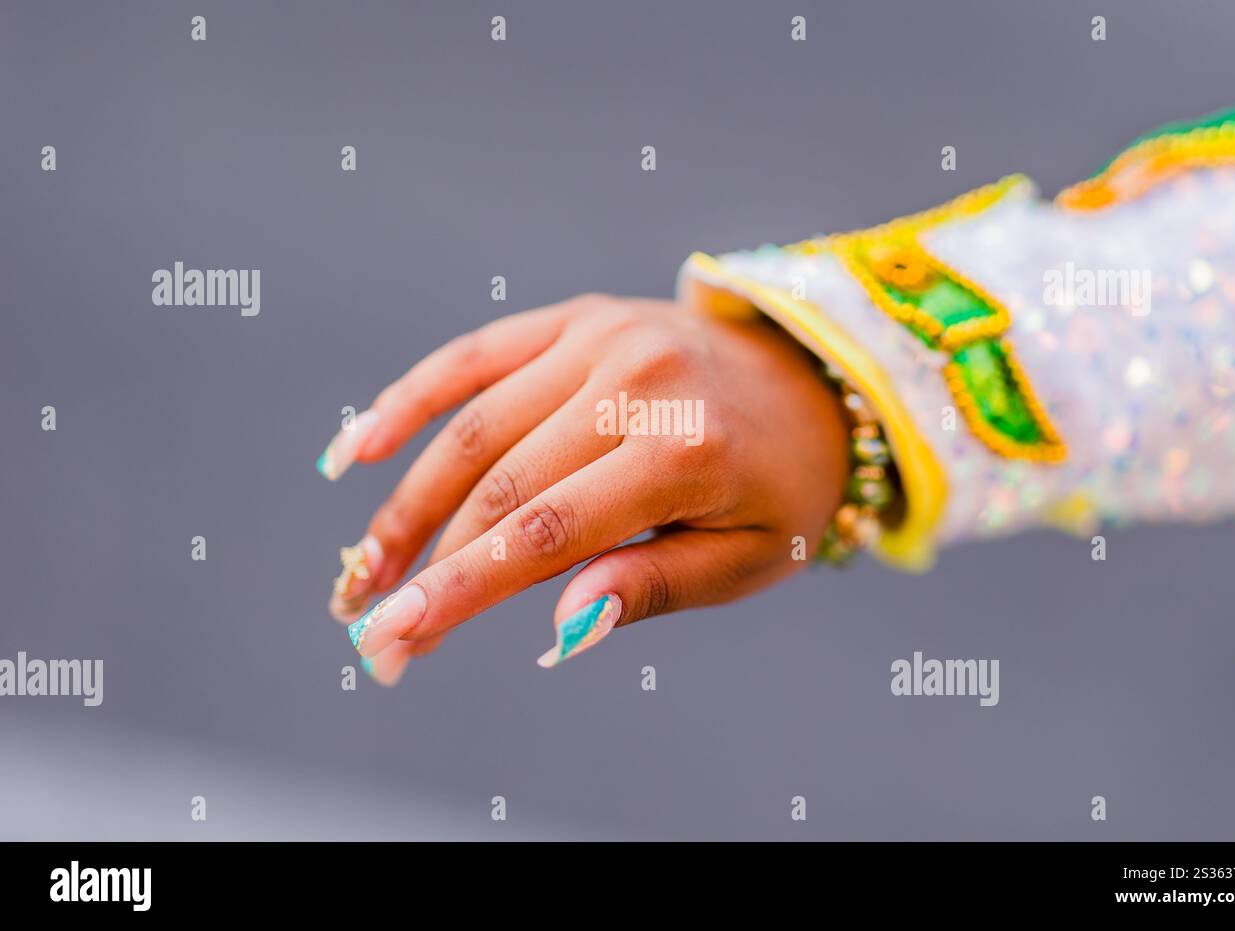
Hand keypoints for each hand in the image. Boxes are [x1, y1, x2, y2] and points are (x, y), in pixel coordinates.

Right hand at [319, 294, 849, 683]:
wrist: (815, 382)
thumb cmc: (782, 489)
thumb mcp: (746, 560)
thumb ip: (651, 589)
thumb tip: (561, 629)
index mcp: (685, 450)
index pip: (546, 532)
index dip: (461, 590)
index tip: (392, 641)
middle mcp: (635, 380)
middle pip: (499, 482)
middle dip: (425, 562)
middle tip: (371, 626)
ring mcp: (600, 337)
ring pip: (474, 426)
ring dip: (407, 502)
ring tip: (363, 568)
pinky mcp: (577, 318)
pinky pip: (476, 355)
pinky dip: (411, 400)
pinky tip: (357, 450)